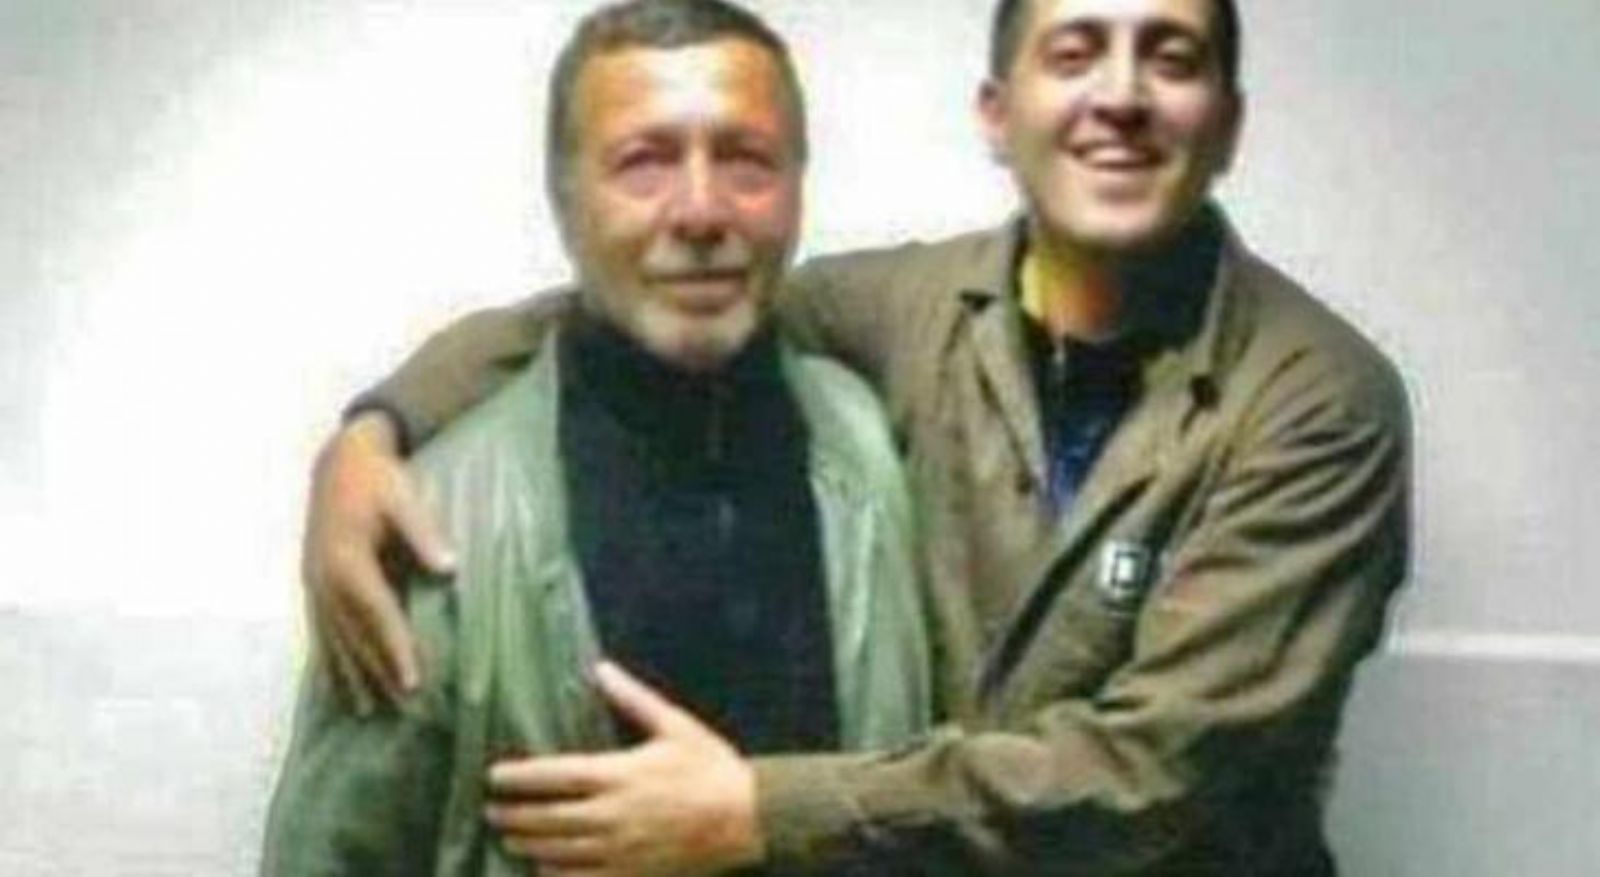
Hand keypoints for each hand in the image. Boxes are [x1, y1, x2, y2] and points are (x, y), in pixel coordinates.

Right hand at [301, 411, 455, 711]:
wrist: (338, 463)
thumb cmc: (378, 481)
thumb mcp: (404, 497)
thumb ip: (423, 532)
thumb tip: (449, 567)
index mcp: (348, 561)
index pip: (379, 615)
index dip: (396, 650)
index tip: (413, 681)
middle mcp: (325, 580)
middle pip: (355, 637)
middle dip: (377, 673)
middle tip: (401, 708)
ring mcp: (313, 585)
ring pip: (333, 641)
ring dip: (350, 676)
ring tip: (368, 711)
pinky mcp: (311, 585)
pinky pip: (319, 632)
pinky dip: (328, 661)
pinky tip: (337, 685)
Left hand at [485, 661, 764, 876]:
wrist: (748, 817)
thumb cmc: (711, 767)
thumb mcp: (675, 725)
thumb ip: (633, 699)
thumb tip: (601, 669)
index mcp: (620, 775)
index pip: (555, 776)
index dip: (520, 777)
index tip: (495, 776)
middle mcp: (613, 814)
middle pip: (548, 817)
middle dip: (515, 813)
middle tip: (491, 809)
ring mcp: (621, 849)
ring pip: (560, 850)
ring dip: (528, 843)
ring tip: (508, 836)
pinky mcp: (632, 872)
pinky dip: (556, 874)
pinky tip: (542, 868)